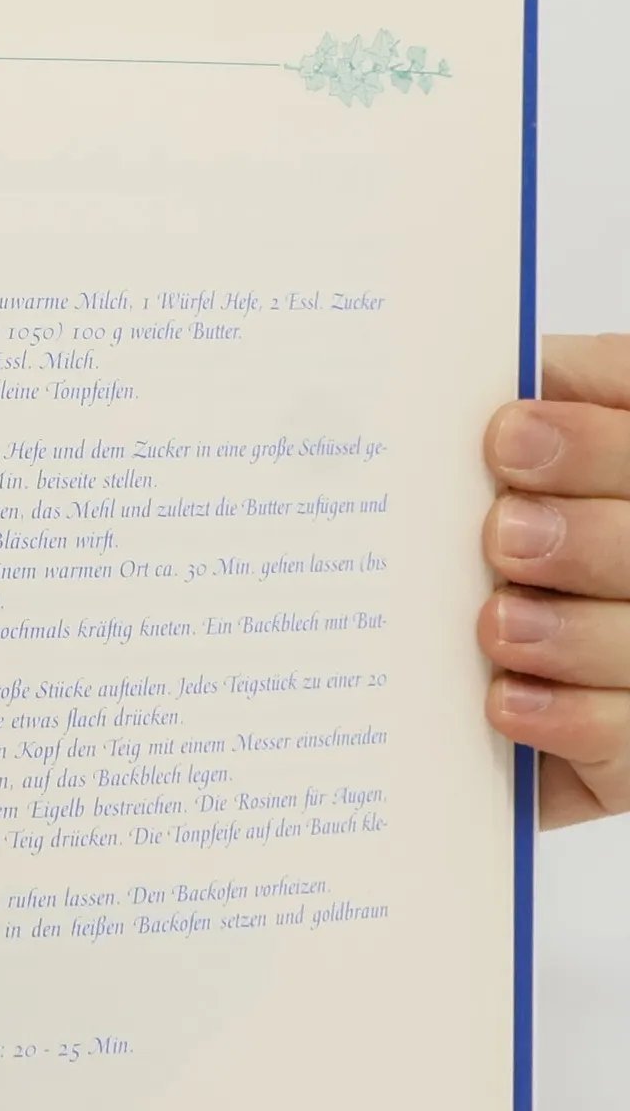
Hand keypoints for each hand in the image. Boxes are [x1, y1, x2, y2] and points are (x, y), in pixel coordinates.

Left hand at [483, 333, 629, 826]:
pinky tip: (504, 700)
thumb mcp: (525, 461)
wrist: (492, 697)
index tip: (506, 435)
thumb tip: (506, 371)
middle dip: (584, 537)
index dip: (591, 442)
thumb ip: (548, 403)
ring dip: (567, 633)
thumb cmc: (512, 544)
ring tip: (495, 623)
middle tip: (503, 534)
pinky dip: (563, 719)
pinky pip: (620, 739)